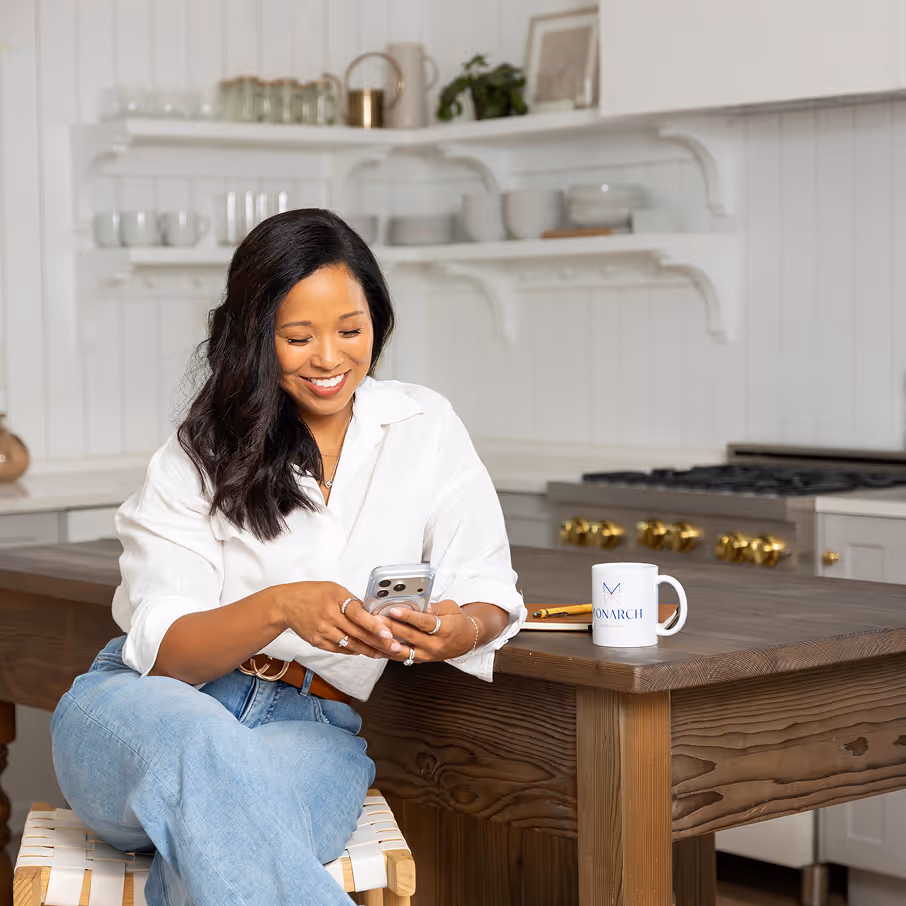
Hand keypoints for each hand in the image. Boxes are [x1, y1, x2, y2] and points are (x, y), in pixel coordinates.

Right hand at [276, 581, 402, 658]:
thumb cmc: (312, 593)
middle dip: (378, 642)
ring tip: (384, 653)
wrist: (285, 604)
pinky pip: (339, 649)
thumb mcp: (334, 589)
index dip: (374, 625)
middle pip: (357, 633)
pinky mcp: (317, 641)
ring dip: (368, 650)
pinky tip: (364, 651)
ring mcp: (323, 631)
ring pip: (350, 644)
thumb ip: (352, 601)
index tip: (388, 633)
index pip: (358, 614)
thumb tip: (371, 614)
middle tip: (394, 648)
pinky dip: (353, 650)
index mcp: (336, 598)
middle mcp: (329, 616)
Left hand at [378, 599, 478, 663]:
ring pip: (404, 650)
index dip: (408, 616)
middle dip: (392, 627)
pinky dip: (389, 652)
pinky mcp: (420, 660)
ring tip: (373, 634)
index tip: (394, 609)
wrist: (467, 640)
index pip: (424, 623)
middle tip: (376, 619)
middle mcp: (435, 645)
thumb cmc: (458, 622)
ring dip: (387, 642)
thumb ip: (432, 607)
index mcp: (445, 629)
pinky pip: (402, 657)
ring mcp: (427, 655)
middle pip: (410, 636)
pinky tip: (376, 646)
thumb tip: (414, 603)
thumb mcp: (450, 608)